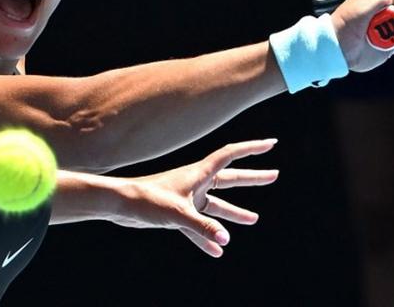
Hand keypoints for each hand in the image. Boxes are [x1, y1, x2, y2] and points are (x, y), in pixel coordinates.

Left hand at [108, 139, 278, 256]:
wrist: (120, 205)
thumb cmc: (146, 200)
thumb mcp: (177, 214)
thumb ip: (201, 228)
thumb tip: (225, 240)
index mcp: (199, 173)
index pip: (231, 155)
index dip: (252, 148)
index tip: (271, 143)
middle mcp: (196, 182)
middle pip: (230, 178)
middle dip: (252, 178)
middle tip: (274, 175)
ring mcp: (187, 197)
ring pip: (217, 204)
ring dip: (234, 211)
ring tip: (253, 219)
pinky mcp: (177, 213)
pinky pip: (198, 226)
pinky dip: (208, 236)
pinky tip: (217, 249)